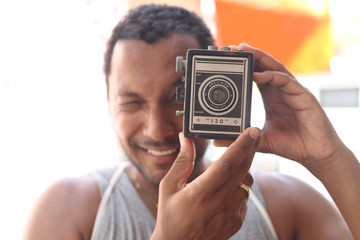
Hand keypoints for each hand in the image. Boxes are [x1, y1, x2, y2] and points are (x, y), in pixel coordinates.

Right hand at [151, 128, 260, 239]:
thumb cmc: (170, 215)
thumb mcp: (169, 186)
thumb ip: (182, 161)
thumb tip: (185, 138)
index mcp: (201, 192)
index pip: (227, 164)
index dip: (241, 145)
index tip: (252, 130)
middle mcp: (220, 203)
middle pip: (243, 169)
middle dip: (251, 148)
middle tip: (254, 133)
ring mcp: (231, 213)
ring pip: (247, 181)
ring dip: (243, 168)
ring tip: (231, 164)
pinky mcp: (237, 220)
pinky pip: (245, 196)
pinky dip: (240, 186)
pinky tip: (226, 187)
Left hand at [229, 43, 345, 170]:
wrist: (315, 155)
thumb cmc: (292, 145)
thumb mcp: (260, 140)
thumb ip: (242, 138)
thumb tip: (219, 141)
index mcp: (271, 97)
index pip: (257, 75)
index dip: (245, 66)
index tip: (229, 59)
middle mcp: (281, 91)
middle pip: (265, 66)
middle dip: (251, 55)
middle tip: (233, 48)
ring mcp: (293, 91)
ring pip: (276, 68)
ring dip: (260, 58)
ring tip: (244, 51)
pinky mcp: (303, 96)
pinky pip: (286, 81)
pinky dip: (272, 76)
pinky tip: (258, 75)